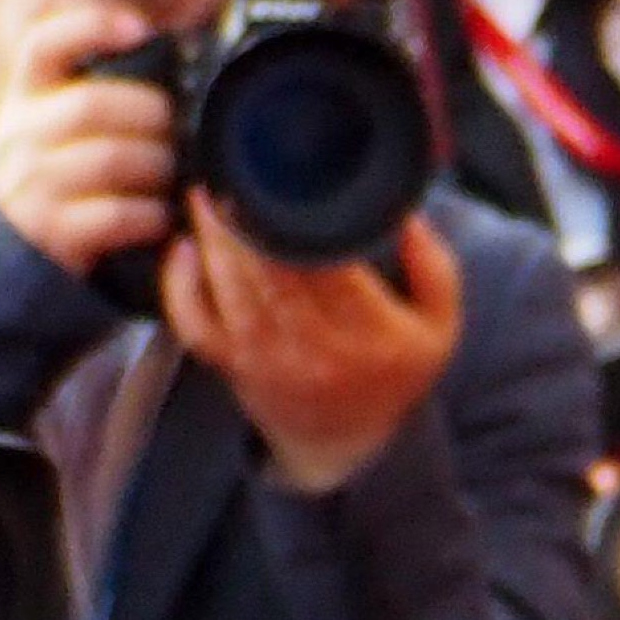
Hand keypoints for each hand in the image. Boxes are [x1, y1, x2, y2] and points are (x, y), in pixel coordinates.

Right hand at [0, 0, 184, 291]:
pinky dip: (152, 216)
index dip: (90, 28)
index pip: (46, 45)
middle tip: (180, 132)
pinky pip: (116, 215)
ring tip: (175, 177)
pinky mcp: (51, 231)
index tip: (141, 28)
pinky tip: (162, 218)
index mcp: (28, 98)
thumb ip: (102, 96)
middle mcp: (22, 133)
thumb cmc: (63, 180)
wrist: (12, 252)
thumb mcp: (62, 128)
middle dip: (152, 116)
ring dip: (159, 168)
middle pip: (92, 104)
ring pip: (110, 159)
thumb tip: (176, 55)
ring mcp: (33, 183)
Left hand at [166, 204, 459, 495]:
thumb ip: (434, 268)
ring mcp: (269, 359)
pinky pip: (195, 321)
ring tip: (207, 199)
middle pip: (271, 273)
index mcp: (374, 334)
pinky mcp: (232, 364)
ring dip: (213, 240)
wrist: (348, 440)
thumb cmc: (391, 372)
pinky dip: (182, 284)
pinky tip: (184, 249)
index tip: (281, 183)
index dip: (297, 223)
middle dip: (244, 222)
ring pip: (231, 289)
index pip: (329, 267)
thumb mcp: (438, 326)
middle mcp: (318, 349)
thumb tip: (405, 215)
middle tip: (230, 180)